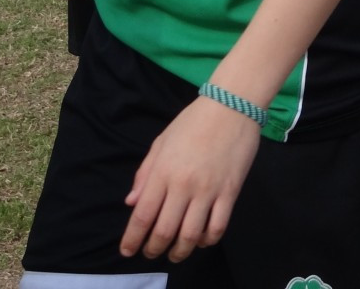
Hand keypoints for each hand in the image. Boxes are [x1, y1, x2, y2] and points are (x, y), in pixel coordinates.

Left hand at [120, 96, 261, 262]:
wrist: (232, 106)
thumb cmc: (193, 121)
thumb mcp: (162, 142)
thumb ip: (145, 173)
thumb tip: (131, 202)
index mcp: (163, 172)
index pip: (142, 215)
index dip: (132, 239)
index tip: (127, 251)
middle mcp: (183, 185)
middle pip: (164, 231)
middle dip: (154, 249)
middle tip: (151, 253)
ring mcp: (208, 190)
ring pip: (190, 235)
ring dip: (180, 252)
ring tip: (175, 254)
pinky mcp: (230, 192)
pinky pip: (218, 226)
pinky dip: (207, 240)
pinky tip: (201, 240)